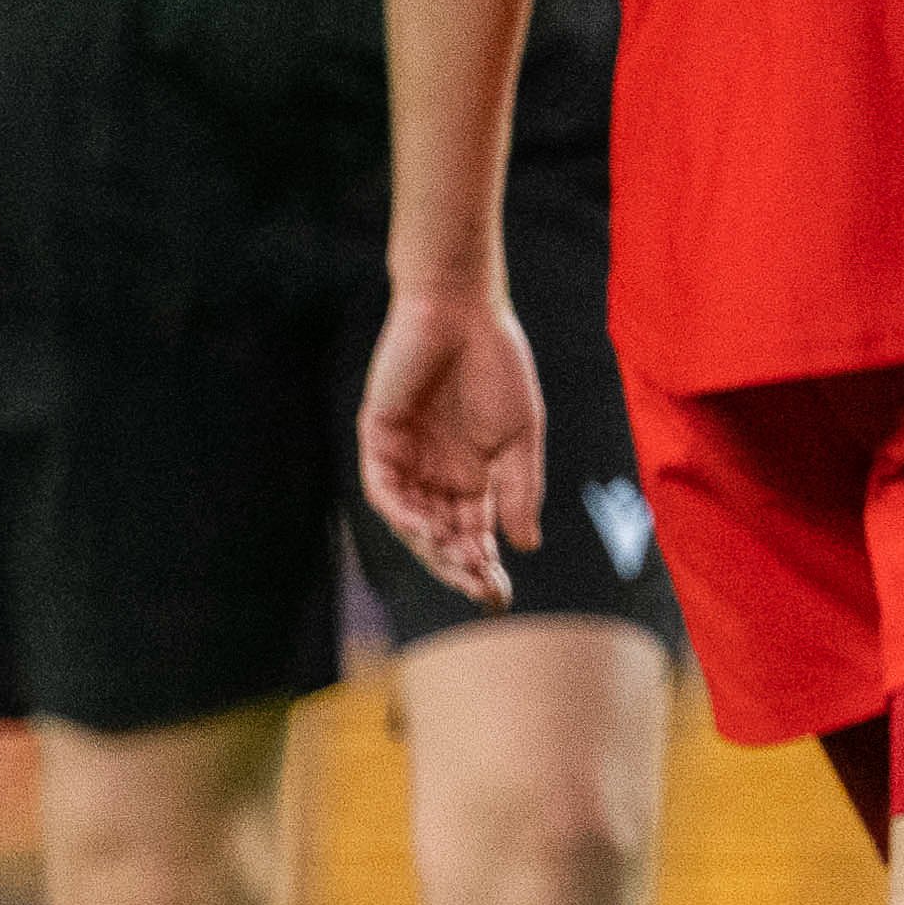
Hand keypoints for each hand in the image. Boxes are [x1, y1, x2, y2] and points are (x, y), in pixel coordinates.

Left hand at [355, 276, 543, 607]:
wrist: (464, 310)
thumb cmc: (497, 364)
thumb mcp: (522, 436)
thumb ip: (519, 491)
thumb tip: (524, 546)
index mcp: (473, 475)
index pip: (474, 534)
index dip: (484, 565)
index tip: (500, 593)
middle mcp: (436, 472)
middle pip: (441, 536)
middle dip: (458, 566)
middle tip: (478, 589)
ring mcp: (406, 456)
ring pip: (412, 520)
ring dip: (432, 546)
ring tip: (458, 563)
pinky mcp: (379, 435)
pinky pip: (384, 487)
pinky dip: (401, 512)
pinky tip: (425, 528)